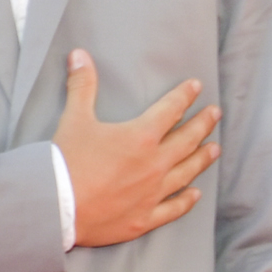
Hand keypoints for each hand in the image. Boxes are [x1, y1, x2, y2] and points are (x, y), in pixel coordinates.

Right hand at [55, 51, 220, 246]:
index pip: (171, 109)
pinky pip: (173, 208)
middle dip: (203, 124)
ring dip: (202, 158)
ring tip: (214, 149)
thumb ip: (82, 86)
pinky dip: (186, 200)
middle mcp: (154, 164)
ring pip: (187, 172)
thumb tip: (79, 54)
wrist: (55, 207)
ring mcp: (152, 193)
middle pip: (187, 140)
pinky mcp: (144, 217)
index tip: (196, 87)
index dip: (184, 95)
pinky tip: (195, 194)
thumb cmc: (64, 162)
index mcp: (141, 136)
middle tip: (215, 114)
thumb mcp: (74, 119)